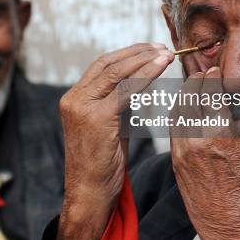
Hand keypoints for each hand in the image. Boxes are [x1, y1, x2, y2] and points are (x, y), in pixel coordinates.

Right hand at [57, 43, 173, 239]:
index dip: (127, 54)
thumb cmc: (102, 163)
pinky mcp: (96, 118)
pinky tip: (160, 68)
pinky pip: (125, 91)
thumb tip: (136, 83)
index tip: (150, 49)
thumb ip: (116, 103)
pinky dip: (145, 75)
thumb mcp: (107, 125)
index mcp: (73, 98)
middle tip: (161, 47)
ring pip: (117, 73)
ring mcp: (82, 107)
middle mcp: (74, 98)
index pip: (101, 65)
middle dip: (137, 52)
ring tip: (165, 54)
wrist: (89, 192)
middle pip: (107, 64)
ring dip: (144, 60)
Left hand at [170, 67, 239, 239]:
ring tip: (193, 87)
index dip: (212, 78)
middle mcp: (198, 141)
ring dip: (184, 95)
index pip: (211, 94)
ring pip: (177, 111)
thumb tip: (233, 105)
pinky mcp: (175, 160)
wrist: (230, 225)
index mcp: (222, 136)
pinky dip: (177, 112)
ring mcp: (183, 151)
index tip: (214, 71)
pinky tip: (184, 108)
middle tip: (202, 74)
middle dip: (195, 81)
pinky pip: (172, 128)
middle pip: (190, 98)